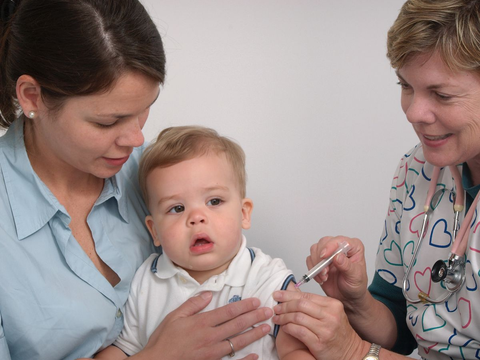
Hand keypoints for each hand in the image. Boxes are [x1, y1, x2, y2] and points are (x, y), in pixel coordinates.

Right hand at [137, 291, 271, 359]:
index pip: (229, 311)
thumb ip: (193, 304)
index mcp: (202, 322)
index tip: (256, 300)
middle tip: (268, 311)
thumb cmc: (164, 340)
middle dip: (255, 317)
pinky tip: (255, 355)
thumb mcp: (174, 316)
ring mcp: (212, 352)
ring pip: (238, 342)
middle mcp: (210, 336)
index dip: (244, 305)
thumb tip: (209, 294)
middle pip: (237, 324)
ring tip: (266, 328)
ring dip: (254, 334)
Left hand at [272, 291, 367, 359]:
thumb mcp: (331, 313)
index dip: (288, 295)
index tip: (277, 295)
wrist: (351, 351)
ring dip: (283, 317)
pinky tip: (284, 328)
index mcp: (333, 304)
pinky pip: (299, 332)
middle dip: (284, 305)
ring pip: (298, 318)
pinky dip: (288, 328)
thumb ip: (313, 303)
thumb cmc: (338, 332)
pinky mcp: (319, 343)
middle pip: (300, 305)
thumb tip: (291, 293)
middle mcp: (330, 316)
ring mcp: (325, 330)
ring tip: (276, 318)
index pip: (306, 296)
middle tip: (276, 308)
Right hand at [308, 236, 368, 306]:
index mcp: (353, 247)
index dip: (330, 246)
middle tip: (325, 271)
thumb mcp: (355, 277)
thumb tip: (337, 256)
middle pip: (324, 242)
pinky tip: (321, 278)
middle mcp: (340, 247)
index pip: (339, 240)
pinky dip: (313, 269)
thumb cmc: (355, 286)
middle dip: (321, 258)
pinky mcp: (319, 260)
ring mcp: (329, 253)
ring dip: (317, 264)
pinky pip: (310, 259)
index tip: (324, 256)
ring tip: (324, 276)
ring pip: (315, 249)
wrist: (348, 298)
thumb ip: (347, 266)